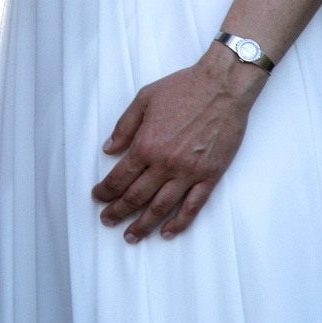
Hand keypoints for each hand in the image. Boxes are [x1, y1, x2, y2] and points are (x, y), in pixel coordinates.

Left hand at [90, 53, 262, 242]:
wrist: (223, 87)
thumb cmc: (184, 88)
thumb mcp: (145, 98)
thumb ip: (125, 126)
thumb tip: (109, 149)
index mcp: (146, 144)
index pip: (119, 177)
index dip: (105, 191)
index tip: (98, 197)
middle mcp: (165, 163)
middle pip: (135, 197)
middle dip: (118, 212)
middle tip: (107, 221)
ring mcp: (189, 173)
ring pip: (161, 208)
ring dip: (143, 225)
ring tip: (131, 235)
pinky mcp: (210, 176)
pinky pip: (192, 207)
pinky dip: (178, 223)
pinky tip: (167, 232)